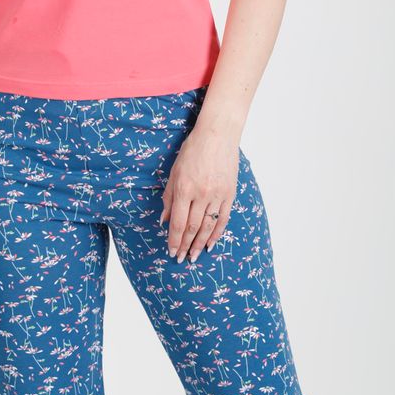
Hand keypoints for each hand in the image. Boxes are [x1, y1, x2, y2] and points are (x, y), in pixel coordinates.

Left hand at [159, 130, 237, 262]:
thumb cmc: (192, 150)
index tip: (171, 252)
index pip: (178, 222)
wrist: (218, 135)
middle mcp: (201, 194)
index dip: (174, 240)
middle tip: (181, 259)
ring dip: (200, 244)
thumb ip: (169, 197)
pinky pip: (223, 219)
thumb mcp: (174, 171)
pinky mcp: (230, 194)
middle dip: (185, 246)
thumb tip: (164, 221)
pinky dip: (217, 233)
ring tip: (195, 256)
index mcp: (184, 188)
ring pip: (208, 226)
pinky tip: (211, 244)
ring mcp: (217, 195)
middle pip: (192, 228)